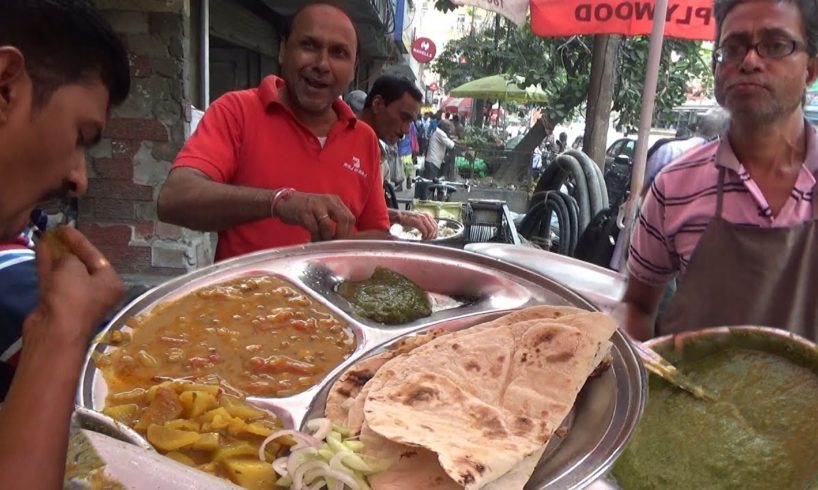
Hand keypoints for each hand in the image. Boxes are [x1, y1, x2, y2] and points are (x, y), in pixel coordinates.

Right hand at [23, 227, 123, 351]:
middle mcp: (97, 291)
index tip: (65, 228)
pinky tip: (40, 248)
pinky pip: (53, 278)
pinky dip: (48, 264)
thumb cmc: (72, 297)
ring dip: (56, 254)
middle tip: (56, 231)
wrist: (54, 332)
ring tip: (46, 235)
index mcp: (110, 283)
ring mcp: (76, 298)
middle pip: (81, 264)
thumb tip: (63, 256)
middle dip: (68, 247)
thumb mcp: (72, 268)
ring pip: (65, 271)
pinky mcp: (57, 303)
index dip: (79, 240)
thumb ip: (68, 256)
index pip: (96, 256)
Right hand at [274, 191, 355, 241]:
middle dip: (340, 236)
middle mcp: (327, 201)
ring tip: (322, 244)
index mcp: (334, 201)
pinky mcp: (304, 212)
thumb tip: (343, 239)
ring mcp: (315, 206)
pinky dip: (315, 238)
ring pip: (328, 225)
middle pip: (343, 219)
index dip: (348, 232)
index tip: (342, 242)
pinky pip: (314, 228)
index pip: (349, 218)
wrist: (283, 201)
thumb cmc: (305, 210)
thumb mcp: (323, 210)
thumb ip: (334, 220)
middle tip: (334, 245)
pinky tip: (312, 241)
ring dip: (326, 238)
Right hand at [393, 210, 437, 239]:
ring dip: (428, 237)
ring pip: (431, 230)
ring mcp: (422, 218)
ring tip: (424, 239)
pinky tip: (421, 237)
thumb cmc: (407, 220)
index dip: (435, 233)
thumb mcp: (418, 221)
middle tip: (427, 240)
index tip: (431, 238)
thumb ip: (425, 225)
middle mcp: (426, 216)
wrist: (398, 216)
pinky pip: (425, 231)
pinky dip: (424, 236)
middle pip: (435, 228)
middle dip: (432, 236)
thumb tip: (431, 234)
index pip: (436, 226)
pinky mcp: (417, 221)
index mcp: (427, 216)